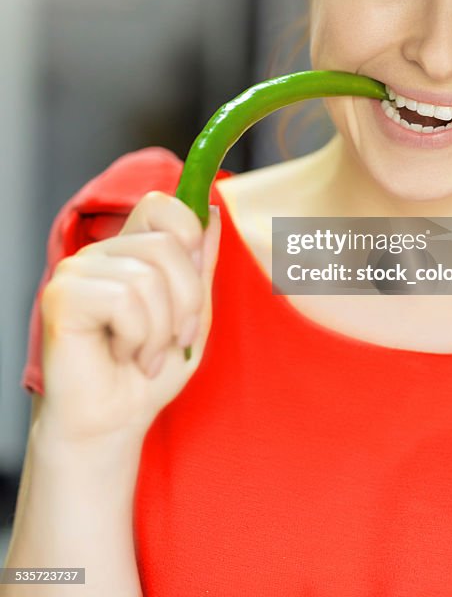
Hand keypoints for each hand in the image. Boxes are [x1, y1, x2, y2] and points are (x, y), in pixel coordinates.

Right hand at [38, 191, 220, 445]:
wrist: (113, 423)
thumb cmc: (149, 373)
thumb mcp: (193, 315)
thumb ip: (201, 265)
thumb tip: (212, 211)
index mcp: (130, 250)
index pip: (161, 204)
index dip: (189, 230)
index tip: (196, 272)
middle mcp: (101, 252)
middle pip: (167, 244)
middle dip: (187, 302)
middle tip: (174, 340)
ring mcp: (77, 270)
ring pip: (148, 276)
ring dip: (161, 330)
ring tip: (143, 355)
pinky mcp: (62, 295)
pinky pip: (124, 299)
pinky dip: (136, 338)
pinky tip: (121, 355)